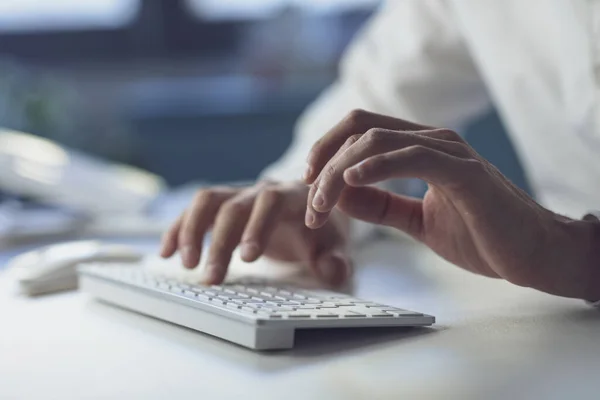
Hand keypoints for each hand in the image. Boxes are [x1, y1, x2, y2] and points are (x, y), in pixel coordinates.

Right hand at [160, 181, 350, 286]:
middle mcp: (262, 190)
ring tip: (186, 265)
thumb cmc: (322, 231)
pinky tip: (166, 253)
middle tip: (211, 278)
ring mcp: (239, 195)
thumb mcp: (335, 246)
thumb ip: (336, 260)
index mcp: (292, 196)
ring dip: (192, 231)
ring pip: (207, 201)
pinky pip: (194, 211)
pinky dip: (178, 230)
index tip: (246, 258)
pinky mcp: (222, 206)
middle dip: (219, 242)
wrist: (311, 210)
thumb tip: (332, 270)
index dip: (257, 227)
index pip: (271, 202)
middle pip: (233, 206)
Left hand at [303, 109, 599, 299]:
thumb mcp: (416, 220)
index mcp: (419, 149)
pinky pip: (412, 157)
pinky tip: (350, 182)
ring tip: (321, 203)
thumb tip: (343, 195)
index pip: (360, 130)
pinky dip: (376, 166)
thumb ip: (381, 205)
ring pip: (376, 141)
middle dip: (323, 166)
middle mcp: (431, 142)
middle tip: (311, 206)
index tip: (308, 184)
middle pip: (360, 131)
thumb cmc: (481, 234)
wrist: (531, 254)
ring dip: (338, 172)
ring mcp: (448, 152)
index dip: (326, 150)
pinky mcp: (464, 172)